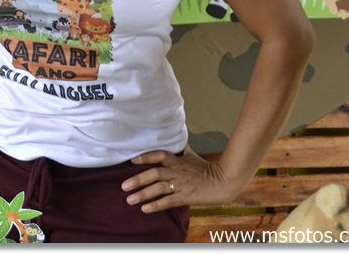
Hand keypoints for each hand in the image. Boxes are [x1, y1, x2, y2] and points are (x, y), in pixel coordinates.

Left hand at [121, 145, 242, 212]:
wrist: (225, 181)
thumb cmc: (208, 169)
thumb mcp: (193, 156)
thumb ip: (182, 150)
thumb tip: (177, 139)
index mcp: (178, 161)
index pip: (159, 155)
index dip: (146, 157)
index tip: (132, 160)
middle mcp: (177, 172)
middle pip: (154, 174)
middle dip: (137, 180)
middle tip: (123, 186)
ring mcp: (181, 184)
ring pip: (159, 188)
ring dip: (143, 194)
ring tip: (129, 200)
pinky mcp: (187, 197)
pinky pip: (169, 201)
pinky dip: (156, 205)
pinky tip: (145, 209)